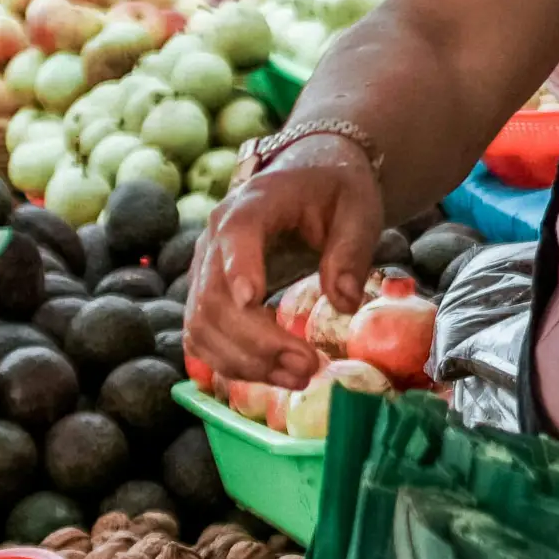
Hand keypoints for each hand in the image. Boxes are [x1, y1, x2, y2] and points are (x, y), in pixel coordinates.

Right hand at [182, 135, 380, 386]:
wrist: (306, 180)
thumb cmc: (333, 191)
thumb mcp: (357, 209)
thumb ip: (351, 251)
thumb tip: (344, 302)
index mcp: (251, 206)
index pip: (234, 235)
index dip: (239, 267)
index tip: (254, 300)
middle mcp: (214, 240)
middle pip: (214, 298)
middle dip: (257, 341)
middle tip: (308, 367)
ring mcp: (204, 272)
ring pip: (202, 327)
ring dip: (246, 362)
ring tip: (299, 378)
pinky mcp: (206, 299)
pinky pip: (203, 340)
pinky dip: (234, 364)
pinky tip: (275, 375)